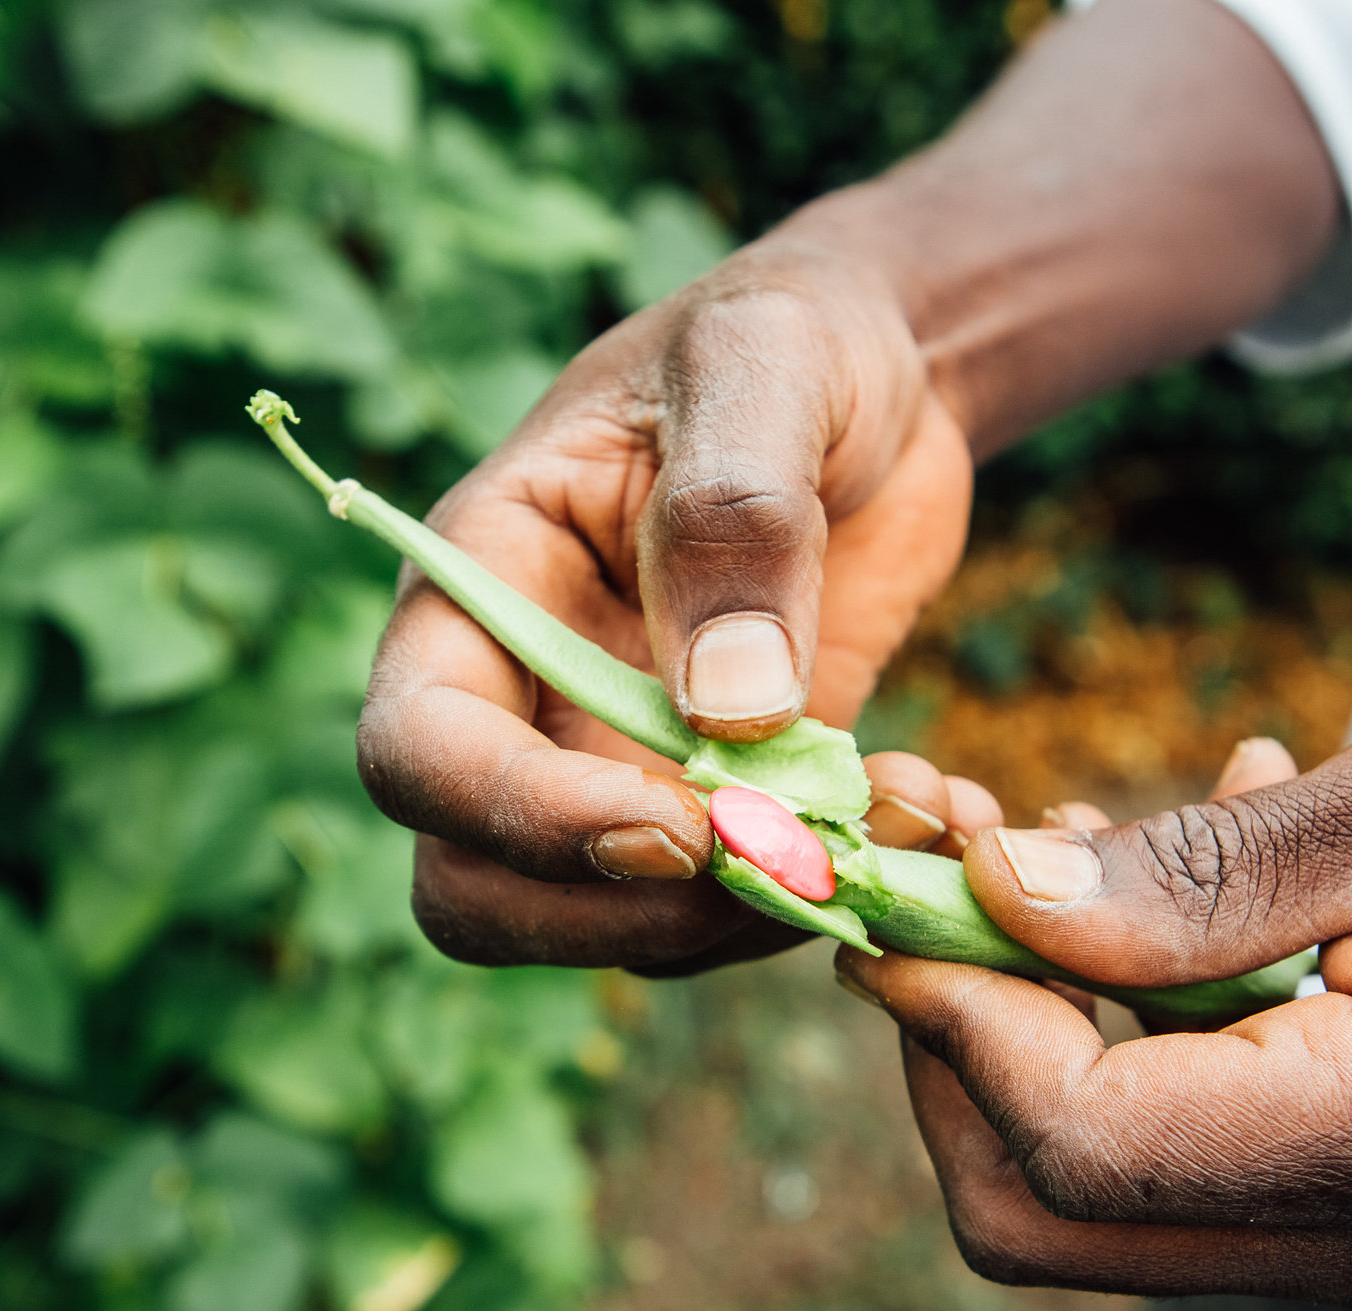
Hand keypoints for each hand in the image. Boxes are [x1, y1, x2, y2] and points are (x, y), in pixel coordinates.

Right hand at [358, 237, 974, 969]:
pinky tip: (933, 808)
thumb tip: (729, 712)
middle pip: (476, 892)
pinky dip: (836, 897)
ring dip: (756, 917)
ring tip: (903, 815)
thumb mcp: (763, 365)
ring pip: (615, 930)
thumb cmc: (787, 338)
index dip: (521, 819)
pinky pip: (738, 907)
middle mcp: (523, 701)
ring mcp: (618, 766)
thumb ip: (733, 519)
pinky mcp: (726, 804)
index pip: (418, 753)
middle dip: (624, 917)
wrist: (877, 380)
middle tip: (789, 864)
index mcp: (478, 586)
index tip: (677, 821)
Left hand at [839, 716, 1351, 1305]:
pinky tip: (1160, 888)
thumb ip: (1203, 867)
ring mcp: (1338, 1241)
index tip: (901, 874)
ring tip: (1056, 839)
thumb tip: (993, 893)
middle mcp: (1351, 1235)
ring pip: (1069, 1194)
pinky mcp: (1326, 1204)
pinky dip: (1101, 1026)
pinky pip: (1153, 1148)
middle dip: (946, 1039)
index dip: (955, 1014)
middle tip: (951, 857)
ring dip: (1012, 1020)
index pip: (1079, 1138)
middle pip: (1033, 1209)